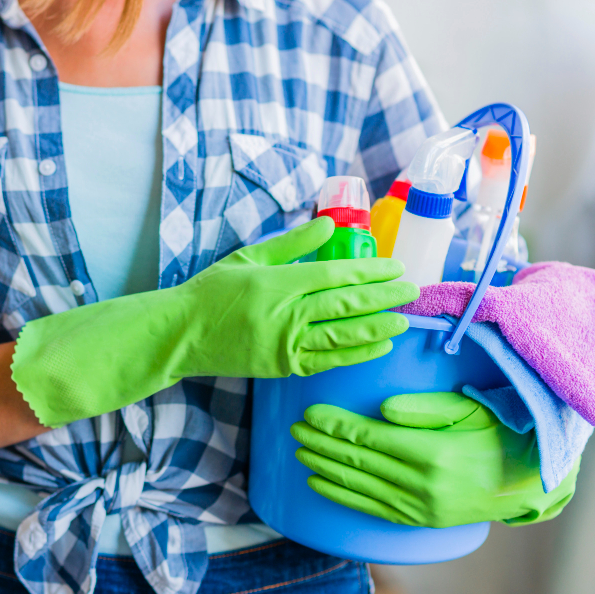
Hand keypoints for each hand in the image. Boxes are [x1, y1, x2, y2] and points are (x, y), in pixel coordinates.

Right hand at [12, 216, 418, 427]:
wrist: (182, 334)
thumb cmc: (212, 291)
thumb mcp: (249, 258)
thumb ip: (292, 243)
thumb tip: (329, 224)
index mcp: (277, 283)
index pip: (334, 276)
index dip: (369, 272)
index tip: (395, 266)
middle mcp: (284, 315)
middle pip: (345, 305)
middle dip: (384, 297)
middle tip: (412, 290)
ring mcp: (284, 345)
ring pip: (342, 336)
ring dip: (378, 326)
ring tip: (404, 319)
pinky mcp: (282, 368)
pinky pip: (327, 361)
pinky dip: (356, 353)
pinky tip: (378, 344)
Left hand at [290, 393, 578, 527]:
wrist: (529, 481)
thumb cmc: (499, 434)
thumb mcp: (470, 410)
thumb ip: (425, 408)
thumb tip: (382, 410)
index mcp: (433, 452)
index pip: (369, 437)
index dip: (336, 426)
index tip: (310, 413)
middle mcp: (423, 484)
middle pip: (358, 461)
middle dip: (322, 444)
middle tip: (295, 429)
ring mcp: (420, 506)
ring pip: (359, 485)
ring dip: (325, 468)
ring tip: (300, 452)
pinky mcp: (420, 520)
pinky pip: (371, 507)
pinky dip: (341, 495)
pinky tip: (319, 483)